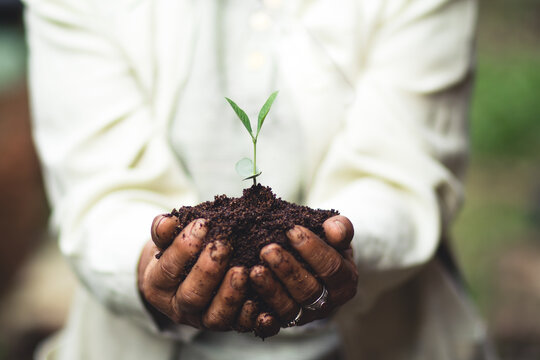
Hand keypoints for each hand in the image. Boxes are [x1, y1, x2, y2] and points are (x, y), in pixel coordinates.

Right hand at [138, 216, 249, 330]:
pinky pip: (240, 326)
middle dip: (208, 271)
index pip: (169, 269)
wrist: (186, 274)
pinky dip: (250, 315)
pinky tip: (258, 298)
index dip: (184, 248)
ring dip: (230, 294)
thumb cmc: (177, 251)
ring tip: (242, 271)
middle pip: (192, 296)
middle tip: (223, 245)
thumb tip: (167, 221)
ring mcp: (203, 320)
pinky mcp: (227, 325)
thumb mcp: (165, 240)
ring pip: (216, 317)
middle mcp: (179, 308)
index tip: (203, 224)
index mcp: (158, 286)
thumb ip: (164, 230)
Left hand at [250, 215, 357, 326]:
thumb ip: (340, 228)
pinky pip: (273, 324)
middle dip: (287, 269)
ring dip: (271, 290)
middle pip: (309, 290)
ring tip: (255, 270)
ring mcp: (306, 316)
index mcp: (345, 282)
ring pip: (290, 309)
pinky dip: (262, 318)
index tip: (291, 230)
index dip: (312, 249)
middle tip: (267, 250)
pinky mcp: (286, 323)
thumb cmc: (325, 245)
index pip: (331, 267)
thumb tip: (334, 230)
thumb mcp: (336, 234)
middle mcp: (327, 303)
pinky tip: (248, 302)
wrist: (313, 265)